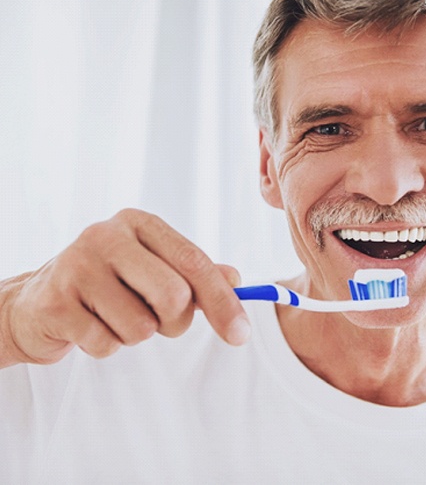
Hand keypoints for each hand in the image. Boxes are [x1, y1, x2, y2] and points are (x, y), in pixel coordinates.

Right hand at [0, 209, 249, 366]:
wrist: (40, 301)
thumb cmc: (111, 284)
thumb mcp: (154, 269)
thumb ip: (195, 273)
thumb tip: (236, 280)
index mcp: (138, 224)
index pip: (194, 261)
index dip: (223, 301)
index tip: (241, 334)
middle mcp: (106, 236)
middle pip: (175, 296)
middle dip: (175, 322)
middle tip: (158, 321)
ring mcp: (76, 266)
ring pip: (141, 328)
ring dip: (136, 335)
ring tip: (114, 317)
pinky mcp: (54, 302)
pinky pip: (107, 345)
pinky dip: (107, 346)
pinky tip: (89, 326)